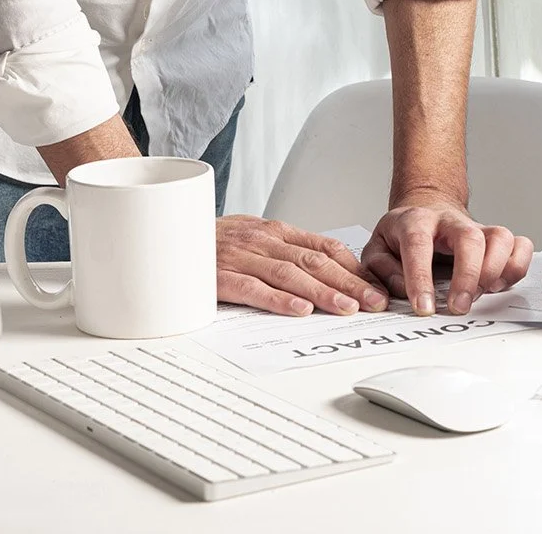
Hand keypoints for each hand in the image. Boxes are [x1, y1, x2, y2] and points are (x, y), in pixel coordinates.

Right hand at [215, 215, 388, 315]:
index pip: (325, 247)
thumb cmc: (212, 243)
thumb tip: (330, 272)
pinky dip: (277, 300)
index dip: (355, 268)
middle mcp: (263, 241)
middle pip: (315, 262)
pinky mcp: (218, 278)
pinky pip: (252, 289)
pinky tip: (299, 310)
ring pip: (290, 275)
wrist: (163, 234)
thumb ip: (288, 252)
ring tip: (348, 309)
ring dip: (324, 293)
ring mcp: (241, 258)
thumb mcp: (255, 239)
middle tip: (376, 302)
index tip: (378, 286)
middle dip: (350, 284)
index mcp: (275, 232)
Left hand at [361, 189, 534, 315]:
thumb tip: (396, 294)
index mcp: (416, 221)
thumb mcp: (377, 249)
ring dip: (494, 271)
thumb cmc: (403, 234)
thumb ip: (378, 272)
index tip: (424, 307)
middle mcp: (451, 221)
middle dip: (467, 276)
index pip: (418, 244)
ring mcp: (478, 228)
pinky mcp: (497, 239)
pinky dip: (516, 267)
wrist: (428, 209)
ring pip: (500, 238)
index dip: (420, 277)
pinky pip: (520, 246)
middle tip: (459, 307)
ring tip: (480, 295)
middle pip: (469, 238)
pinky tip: (498, 284)